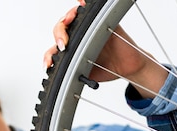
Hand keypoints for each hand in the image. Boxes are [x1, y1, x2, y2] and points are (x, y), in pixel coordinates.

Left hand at [44, 2, 166, 97]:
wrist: (127, 68)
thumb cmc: (107, 70)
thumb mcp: (85, 76)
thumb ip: (72, 74)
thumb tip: (61, 78)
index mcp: (71, 50)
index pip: (54, 49)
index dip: (49, 56)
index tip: (48, 64)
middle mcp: (78, 37)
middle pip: (60, 30)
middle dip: (58, 36)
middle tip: (63, 45)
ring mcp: (89, 28)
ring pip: (72, 18)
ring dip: (67, 19)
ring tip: (68, 23)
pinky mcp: (101, 20)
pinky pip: (91, 9)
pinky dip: (82, 4)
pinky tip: (80, 4)